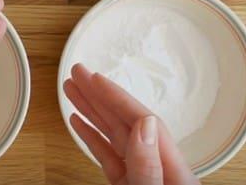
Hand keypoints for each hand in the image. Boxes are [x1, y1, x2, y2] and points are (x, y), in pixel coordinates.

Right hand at [63, 64, 199, 184]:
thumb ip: (148, 166)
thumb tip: (144, 124)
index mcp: (173, 169)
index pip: (141, 121)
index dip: (117, 97)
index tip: (94, 78)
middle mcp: (157, 167)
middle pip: (125, 122)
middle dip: (98, 95)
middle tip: (78, 72)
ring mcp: (141, 176)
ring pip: (113, 135)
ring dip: (91, 110)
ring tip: (72, 89)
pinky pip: (107, 155)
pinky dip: (92, 137)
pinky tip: (79, 122)